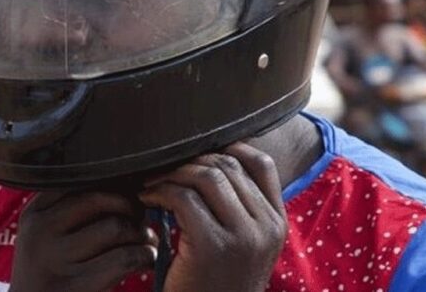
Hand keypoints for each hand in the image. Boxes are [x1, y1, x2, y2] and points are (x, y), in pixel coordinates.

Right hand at [10, 191, 157, 291]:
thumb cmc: (51, 275)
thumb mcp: (46, 237)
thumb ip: (72, 211)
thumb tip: (126, 184)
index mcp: (34, 213)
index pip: (82, 181)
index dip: (115, 187)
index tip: (128, 198)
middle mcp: (39, 231)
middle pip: (101, 197)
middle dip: (131, 206)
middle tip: (141, 219)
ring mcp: (54, 260)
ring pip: (115, 227)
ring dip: (141, 233)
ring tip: (146, 242)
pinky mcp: (74, 287)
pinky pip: (123, 258)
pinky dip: (143, 256)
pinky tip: (145, 260)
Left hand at [139, 143, 287, 291]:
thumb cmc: (215, 288)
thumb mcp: (242, 249)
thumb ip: (238, 212)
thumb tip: (209, 164)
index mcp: (278, 224)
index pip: (263, 163)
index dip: (229, 148)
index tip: (199, 153)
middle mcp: (268, 227)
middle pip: (229, 165)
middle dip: (190, 161)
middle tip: (163, 171)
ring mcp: (244, 237)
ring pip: (207, 176)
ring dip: (172, 174)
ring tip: (152, 185)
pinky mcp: (214, 247)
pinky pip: (183, 198)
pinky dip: (160, 192)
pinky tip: (147, 200)